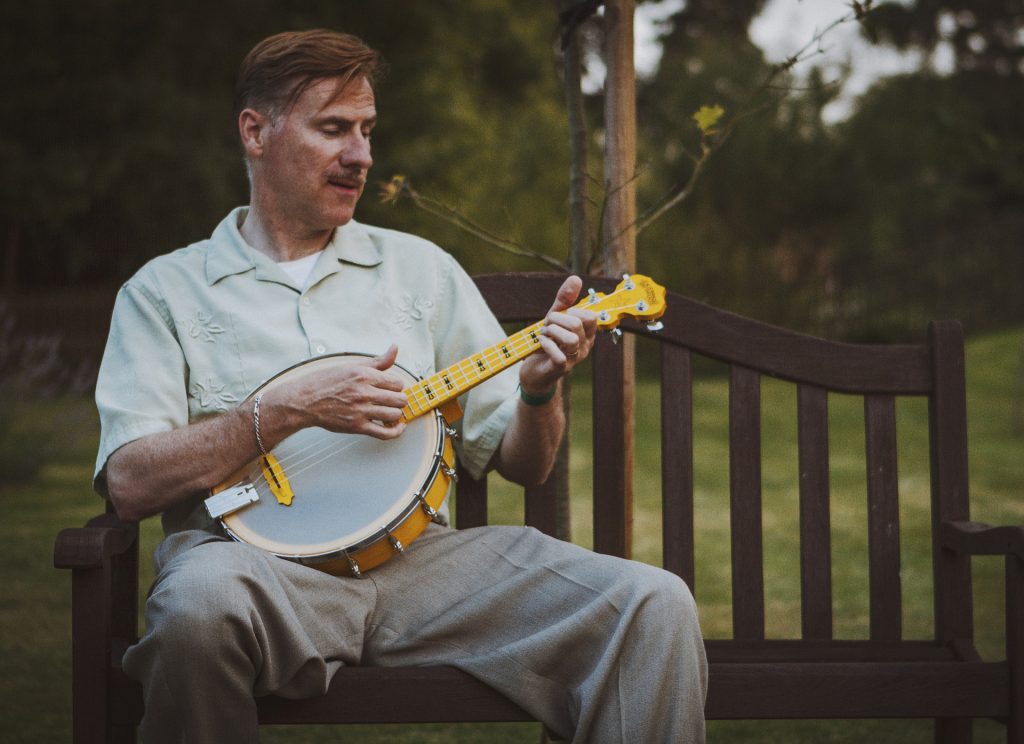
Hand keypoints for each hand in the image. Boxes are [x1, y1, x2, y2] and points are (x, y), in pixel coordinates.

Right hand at [269, 345, 408, 440]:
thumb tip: (395, 348)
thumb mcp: (352, 365)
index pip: (397, 382)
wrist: (304, 401)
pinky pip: (385, 433)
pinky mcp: (356, 426)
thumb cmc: (325, 382)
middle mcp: (364, 393)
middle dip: (399, 399)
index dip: (396, 386)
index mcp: (364, 375)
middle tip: (391, 400)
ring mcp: (361, 411)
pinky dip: (396, 432)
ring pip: (395, 414)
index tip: (391, 388)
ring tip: (389, 411)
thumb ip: (377, 361)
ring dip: (395, 413)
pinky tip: (397, 427)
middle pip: (399, 399)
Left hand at [518, 275, 596, 395]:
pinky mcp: (561, 369)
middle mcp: (585, 346)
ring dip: (551, 332)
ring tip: (544, 335)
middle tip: (547, 326)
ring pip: (571, 339)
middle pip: (578, 324)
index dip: (571, 311)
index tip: (557, 316)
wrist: (535, 372)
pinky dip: (546, 345)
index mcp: (587, 333)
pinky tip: (541, 345)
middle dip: (557, 319)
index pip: (590, 316)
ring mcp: (574, 359)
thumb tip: (576, 278)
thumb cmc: (547, 343)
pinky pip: (559, 355)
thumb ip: (565, 300)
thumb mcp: (554, 318)